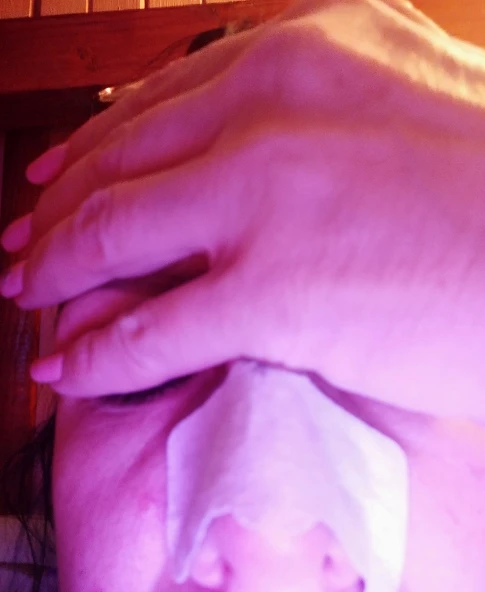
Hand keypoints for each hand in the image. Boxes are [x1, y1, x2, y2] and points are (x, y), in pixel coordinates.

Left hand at [2, 0, 484, 419]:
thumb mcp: (400, 111)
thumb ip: (318, 123)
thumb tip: (256, 157)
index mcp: (308, 51)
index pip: (163, 101)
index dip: (97, 145)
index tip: (61, 179)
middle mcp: (272, 111)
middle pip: (121, 164)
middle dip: (57, 213)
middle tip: (22, 246)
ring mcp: (264, 199)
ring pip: (115, 237)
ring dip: (56, 273)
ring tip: (25, 298)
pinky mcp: (271, 289)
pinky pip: (147, 328)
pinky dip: (94, 350)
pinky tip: (61, 365)